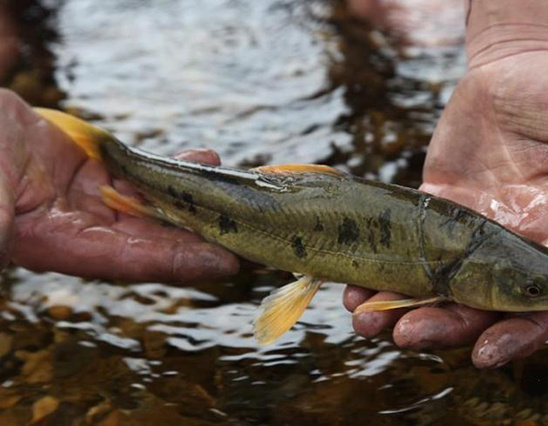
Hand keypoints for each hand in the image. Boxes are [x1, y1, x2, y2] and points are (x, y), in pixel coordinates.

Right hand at [0, 89, 238, 281]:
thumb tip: (2, 245)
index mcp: (61, 245)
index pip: (134, 259)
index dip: (183, 262)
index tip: (229, 263)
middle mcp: (87, 228)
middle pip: (159, 237)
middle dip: (208, 238)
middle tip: (257, 237)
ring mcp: (95, 199)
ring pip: (160, 203)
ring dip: (201, 200)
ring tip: (242, 194)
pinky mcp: (98, 171)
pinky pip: (146, 172)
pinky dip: (176, 166)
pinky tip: (205, 157)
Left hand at [345, 50, 547, 367]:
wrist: (512, 74)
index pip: (536, 307)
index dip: (515, 336)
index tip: (483, 354)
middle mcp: (505, 248)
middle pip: (473, 307)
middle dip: (439, 326)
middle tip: (402, 333)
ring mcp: (465, 235)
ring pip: (431, 287)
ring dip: (398, 309)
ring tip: (364, 320)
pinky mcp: (432, 213)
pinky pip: (403, 252)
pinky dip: (378, 273)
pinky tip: (352, 286)